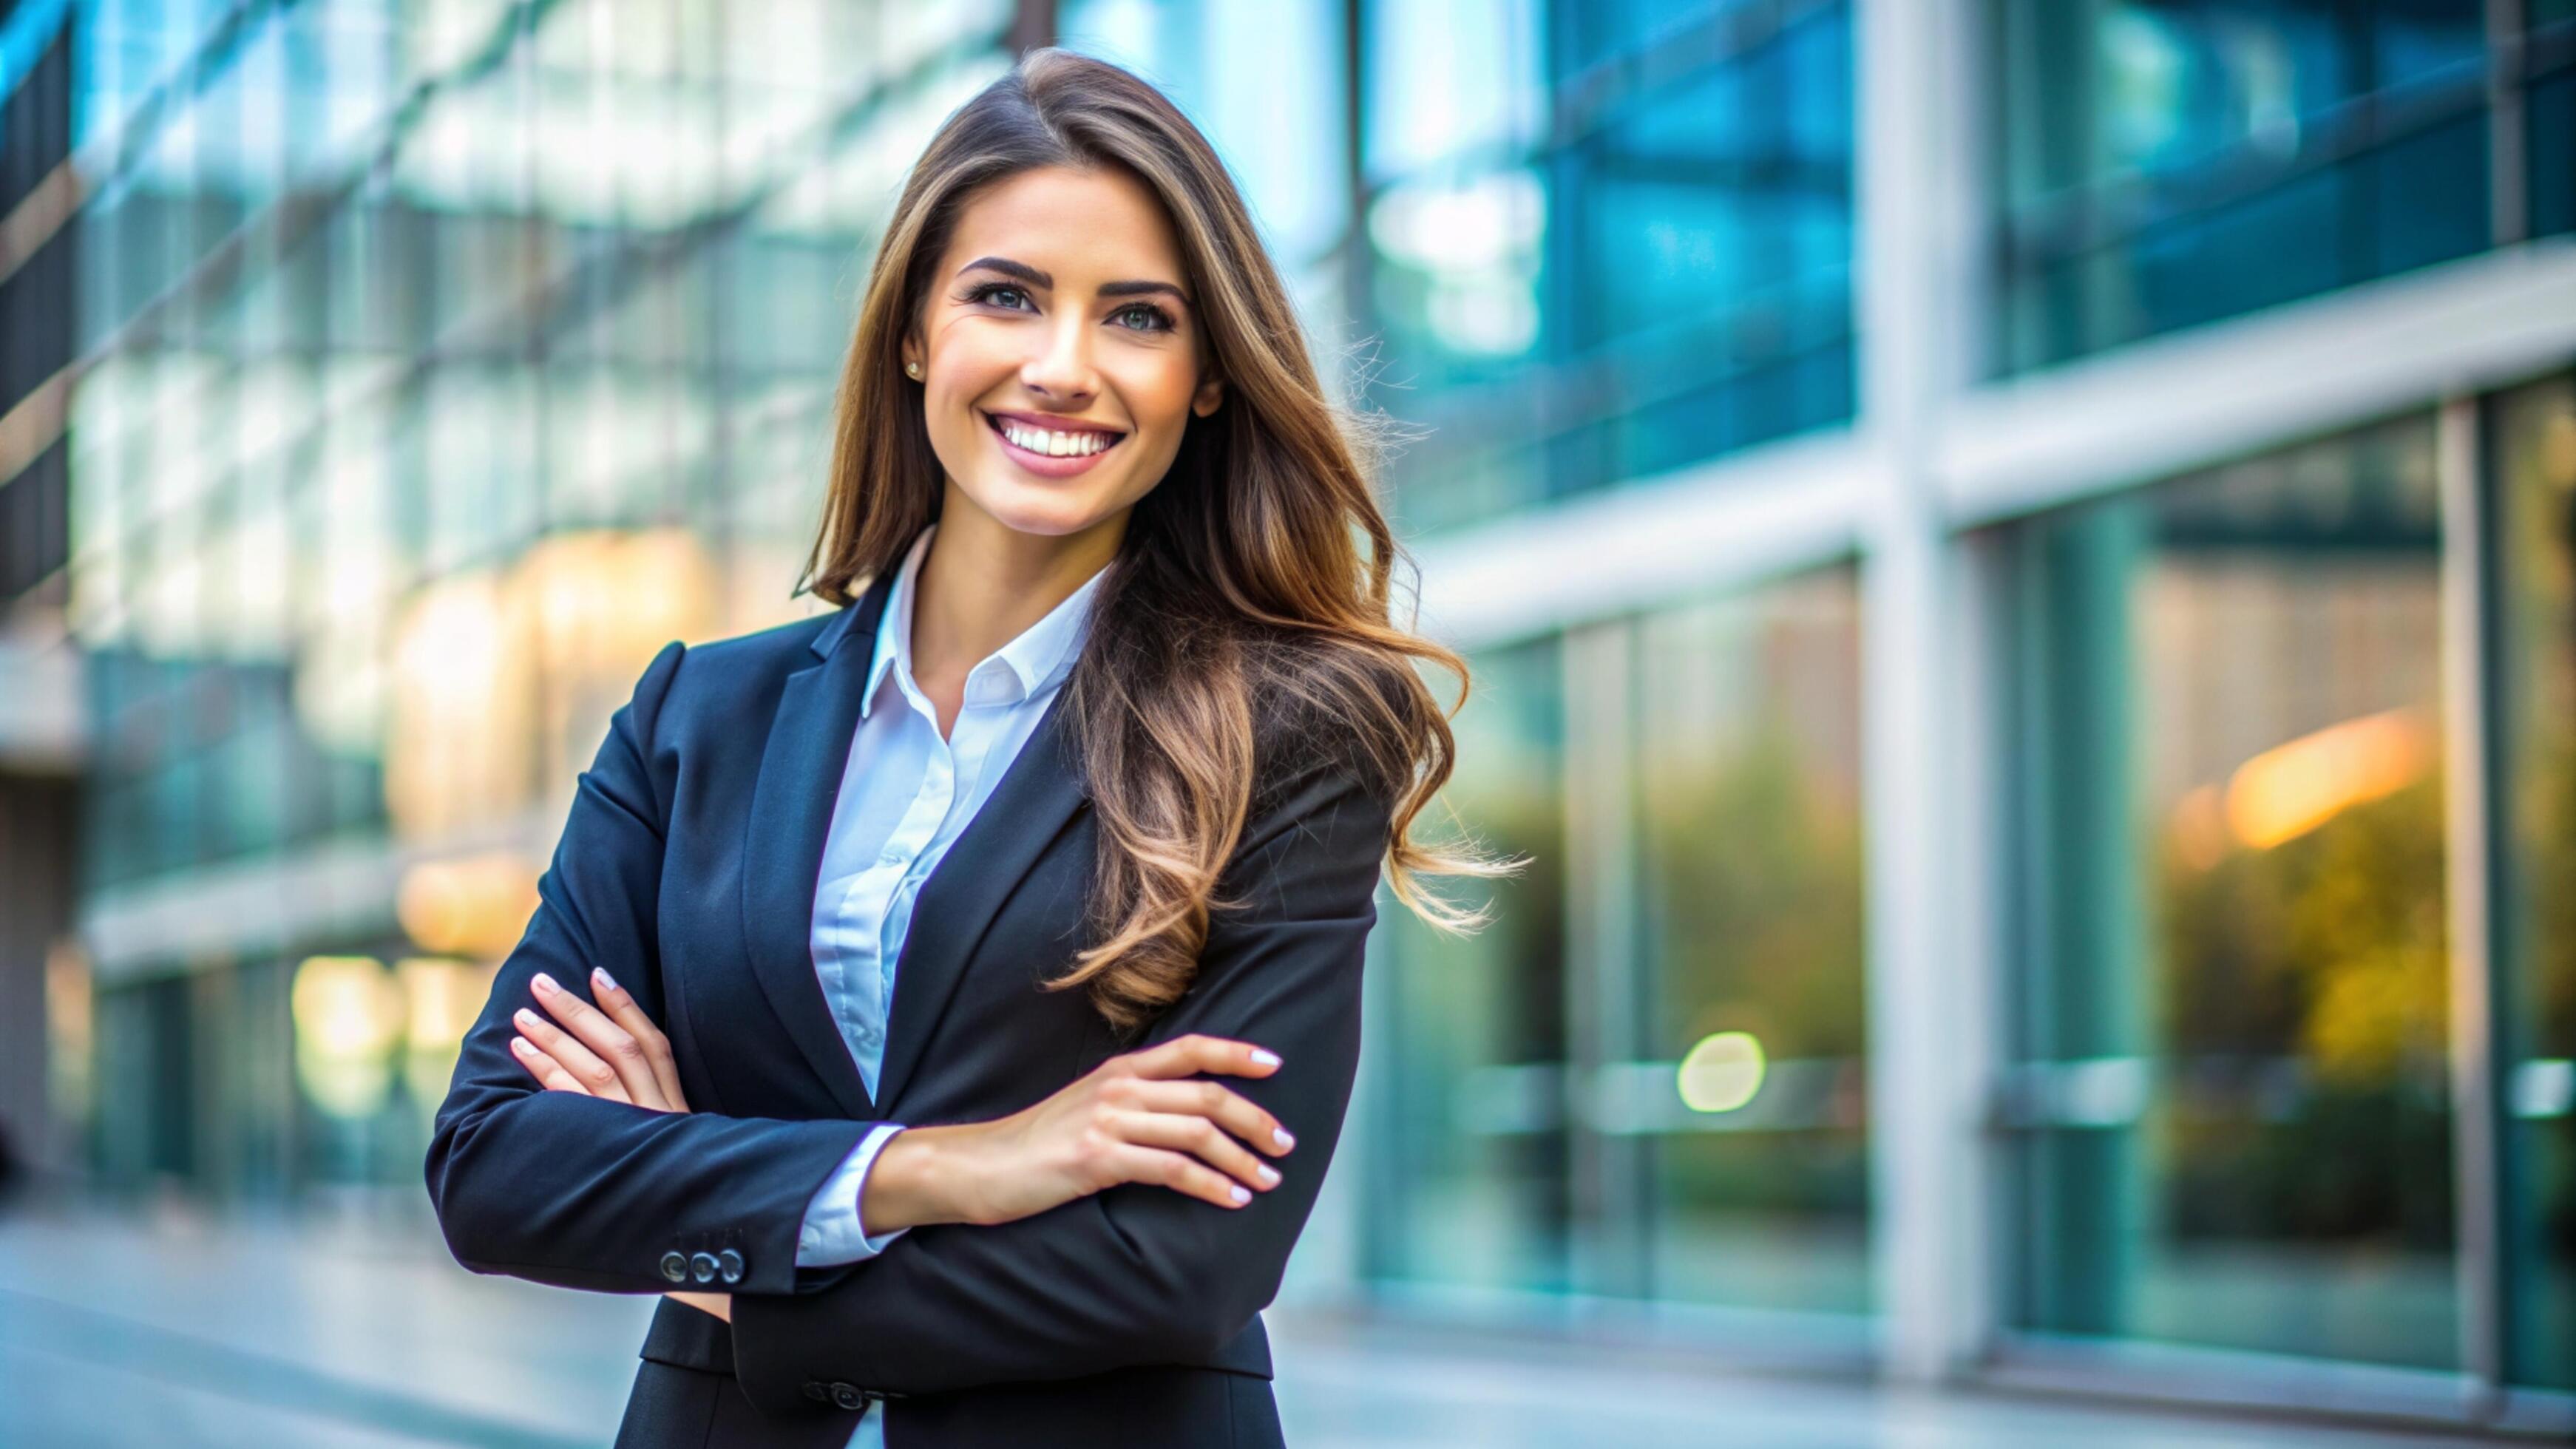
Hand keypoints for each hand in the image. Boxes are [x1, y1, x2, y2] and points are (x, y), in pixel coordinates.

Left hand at [510, 966, 719, 1319]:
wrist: (704, 1250)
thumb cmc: (682, 1200)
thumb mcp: (682, 1152)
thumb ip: (657, 1121)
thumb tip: (621, 1088)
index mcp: (679, 1110)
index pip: (656, 1045)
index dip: (626, 1007)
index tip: (598, 973)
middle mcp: (661, 1116)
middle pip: (620, 1049)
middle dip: (578, 1011)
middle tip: (541, 982)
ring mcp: (637, 1135)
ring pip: (597, 1071)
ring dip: (556, 1037)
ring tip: (523, 1015)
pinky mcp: (614, 1155)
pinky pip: (576, 1106)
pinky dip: (549, 1074)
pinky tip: (523, 1055)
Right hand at [861, 1034, 1295, 1232]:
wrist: (979, 1167)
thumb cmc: (1036, 1145)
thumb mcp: (1087, 1108)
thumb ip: (1132, 1103)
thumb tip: (1184, 1118)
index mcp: (1119, 1070)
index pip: (1191, 1049)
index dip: (1236, 1053)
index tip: (1274, 1065)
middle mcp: (1119, 1087)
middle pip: (1206, 1095)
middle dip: (1254, 1119)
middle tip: (1285, 1144)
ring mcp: (1108, 1120)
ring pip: (1196, 1133)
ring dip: (1242, 1158)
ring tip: (1268, 1180)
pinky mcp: (1098, 1158)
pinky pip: (1170, 1168)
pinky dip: (1209, 1185)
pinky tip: (1232, 1200)